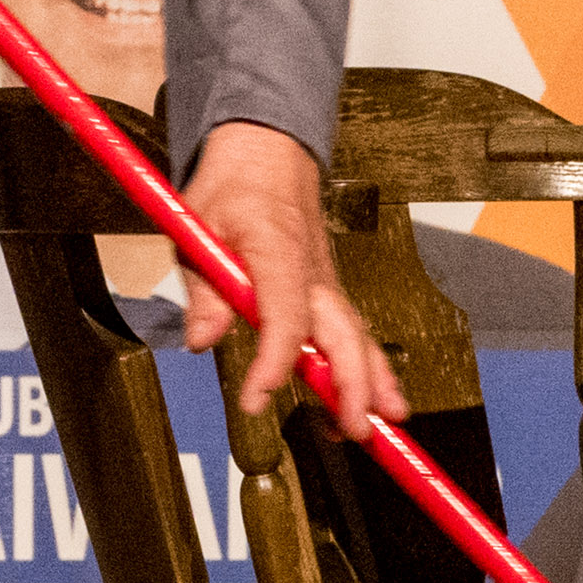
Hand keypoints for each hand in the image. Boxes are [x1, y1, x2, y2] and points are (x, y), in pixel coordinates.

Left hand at [174, 121, 401, 434]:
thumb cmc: (233, 189)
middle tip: (352, 427)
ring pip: (358, 336)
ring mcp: (325, 284)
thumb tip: (201, 340)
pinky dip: (368, 369)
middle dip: (352, 383)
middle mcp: (313, 274)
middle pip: (342, 333)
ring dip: (374, 381)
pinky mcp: (327, 294)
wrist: (267, 155)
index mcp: (278, 253)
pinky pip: (353, 334)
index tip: (256, 398)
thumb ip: (203, 289)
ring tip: (384, 424)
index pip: (285, 315)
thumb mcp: (197, 228)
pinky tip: (371, 402)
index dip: (274, 361)